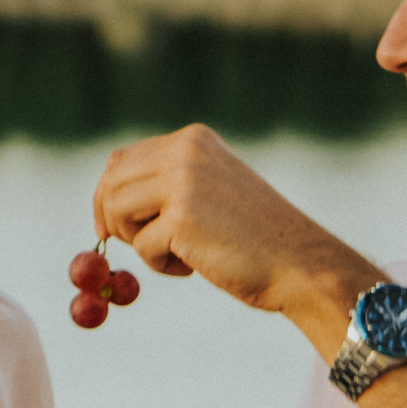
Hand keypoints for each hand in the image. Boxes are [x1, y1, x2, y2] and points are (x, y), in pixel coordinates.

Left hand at [93, 124, 366, 318]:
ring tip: (178, 254)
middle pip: (111, 182)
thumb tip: (107, 199)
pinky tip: (194, 267)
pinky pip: (141, 246)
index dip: (106, 196)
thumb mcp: (210, 192)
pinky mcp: (182, 218)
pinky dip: (160, 265)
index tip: (108, 228)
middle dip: (113, 220)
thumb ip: (168, 184)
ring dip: (139, 242)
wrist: (300, 264)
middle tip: (138, 246)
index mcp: (193, 139)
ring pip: (117, 211)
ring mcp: (184, 181)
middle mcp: (186, 150)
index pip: (122, 159)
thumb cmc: (255, 238)